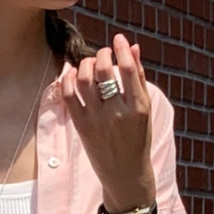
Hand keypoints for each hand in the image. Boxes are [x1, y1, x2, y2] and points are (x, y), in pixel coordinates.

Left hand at [62, 34, 154, 213]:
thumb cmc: (137, 139)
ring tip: (89, 64)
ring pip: (84, 80)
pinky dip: (68, 80)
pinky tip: (72, 73)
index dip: (121, 48)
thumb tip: (133, 47)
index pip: (128, 69)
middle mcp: (117, 113)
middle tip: (103, 53)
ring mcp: (97, 121)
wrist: (124, 174)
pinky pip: (70, 97)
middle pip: (104, 71)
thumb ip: (139, 78)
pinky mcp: (82, 128)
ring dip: (85, 64)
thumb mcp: (144, 109)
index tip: (118, 39)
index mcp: (138, 107)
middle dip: (102, 54)